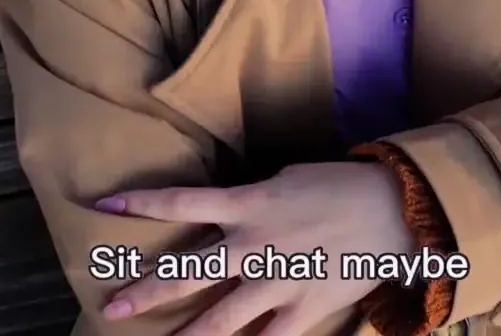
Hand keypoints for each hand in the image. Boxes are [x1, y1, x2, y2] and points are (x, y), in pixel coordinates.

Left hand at [95, 161, 414, 335]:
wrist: (395, 211)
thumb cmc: (341, 186)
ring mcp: (276, 282)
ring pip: (219, 319)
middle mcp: (252, 246)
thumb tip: (227, 215)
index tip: (105, 204)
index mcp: (247, 204)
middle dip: (145, 290)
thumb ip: (251, 202)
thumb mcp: (286, 180)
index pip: (181, 201)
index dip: (140, 203)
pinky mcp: (303, 309)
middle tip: (111, 304)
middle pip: (186, 272)